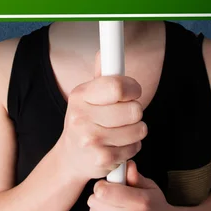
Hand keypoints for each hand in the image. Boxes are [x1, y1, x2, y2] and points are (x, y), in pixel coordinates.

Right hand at [56, 52, 146, 181]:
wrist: (71, 157)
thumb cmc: (86, 120)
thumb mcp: (88, 96)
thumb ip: (101, 75)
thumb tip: (105, 50)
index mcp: (80, 95)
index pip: (117, 86)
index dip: (133, 88)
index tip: (133, 91)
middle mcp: (81, 116)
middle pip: (134, 109)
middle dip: (135, 112)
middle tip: (125, 116)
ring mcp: (91, 140)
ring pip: (139, 129)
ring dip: (136, 131)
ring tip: (121, 132)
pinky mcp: (101, 159)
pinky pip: (135, 147)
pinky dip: (132, 147)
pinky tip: (118, 146)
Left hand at [87, 160, 179, 210]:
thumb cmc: (156, 205)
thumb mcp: (149, 186)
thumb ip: (135, 176)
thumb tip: (126, 165)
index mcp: (139, 203)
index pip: (103, 191)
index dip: (103, 184)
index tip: (110, 183)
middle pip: (95, 201)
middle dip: (100, 193)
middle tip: (111, 193)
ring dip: (100, 205)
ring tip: (114, 204)